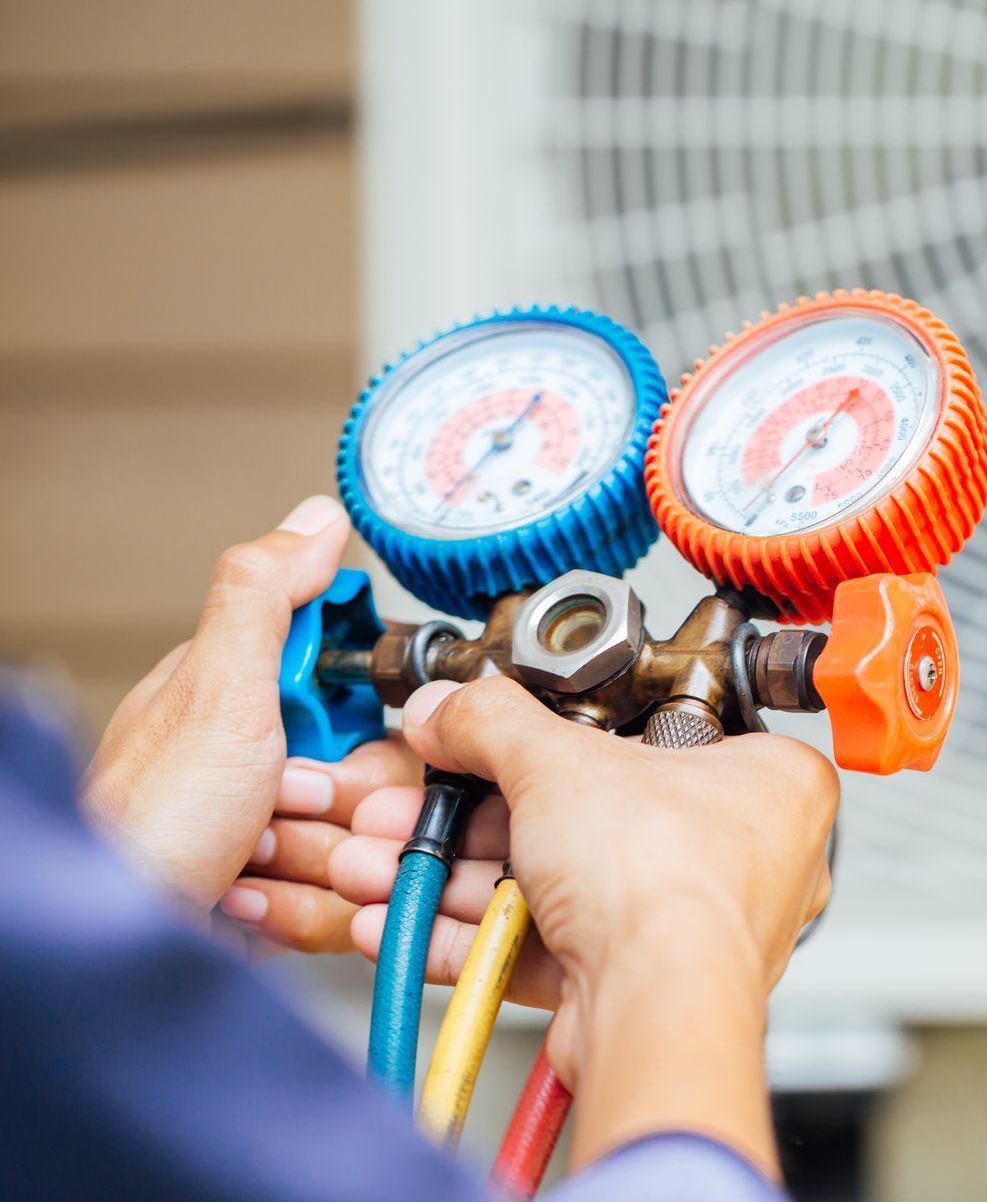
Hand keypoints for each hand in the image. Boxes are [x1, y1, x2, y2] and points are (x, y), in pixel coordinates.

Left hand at [81, 496, 422, 952]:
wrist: (118, 957)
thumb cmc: (143, 831)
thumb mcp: (216, 693)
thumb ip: (265, 599)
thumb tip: (313, 520)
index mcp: (238, 697)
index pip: (357, 689)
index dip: (362, 718)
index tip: (332, 734)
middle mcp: (256, 765)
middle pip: (377, 772)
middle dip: (346, 804)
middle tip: (283, 812)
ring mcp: (270, 835)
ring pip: (371, 842)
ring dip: (328, 864)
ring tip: (260, 869)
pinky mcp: (284, 902)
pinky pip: (350, 903)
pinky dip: (313, 912)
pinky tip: (258, 909)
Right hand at [330, 676, 836, 1172]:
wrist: (653, 1009)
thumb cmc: (668, 885)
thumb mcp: (561, 763)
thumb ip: (494, 725)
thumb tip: (455, 707)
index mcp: (768, 780)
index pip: (657, 733)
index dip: (566, 733)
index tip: (497, 734)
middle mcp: (740, 855)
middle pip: (584, 814)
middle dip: (472, 816)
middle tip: (415, 802)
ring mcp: (685, 924)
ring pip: (551, 885)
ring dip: (453, 875)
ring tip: (382, 861)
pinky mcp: (632, 982)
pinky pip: (540, 946)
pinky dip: (469, 934)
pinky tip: (403, 920)